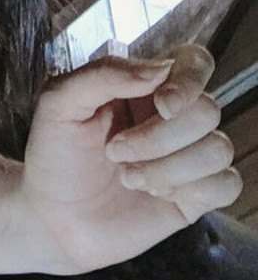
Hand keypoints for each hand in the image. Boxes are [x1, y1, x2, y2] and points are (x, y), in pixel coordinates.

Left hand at [18, 44, 241, 272]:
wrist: (51, 217)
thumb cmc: (54, 155)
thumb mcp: (58, 104)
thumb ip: (103, 74)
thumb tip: (160, 69)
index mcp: (143, 87)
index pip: (193, 62)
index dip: (189, 80)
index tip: (162, 104)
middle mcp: (172, 117)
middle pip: (206, 110)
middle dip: (158, 137)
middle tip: (113, 152)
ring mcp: (187, 156)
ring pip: (218, 148)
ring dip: (168, 167)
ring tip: (127, 177)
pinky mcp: (196, 195)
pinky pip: (228, 183)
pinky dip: (192, 189)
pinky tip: (155, 194)